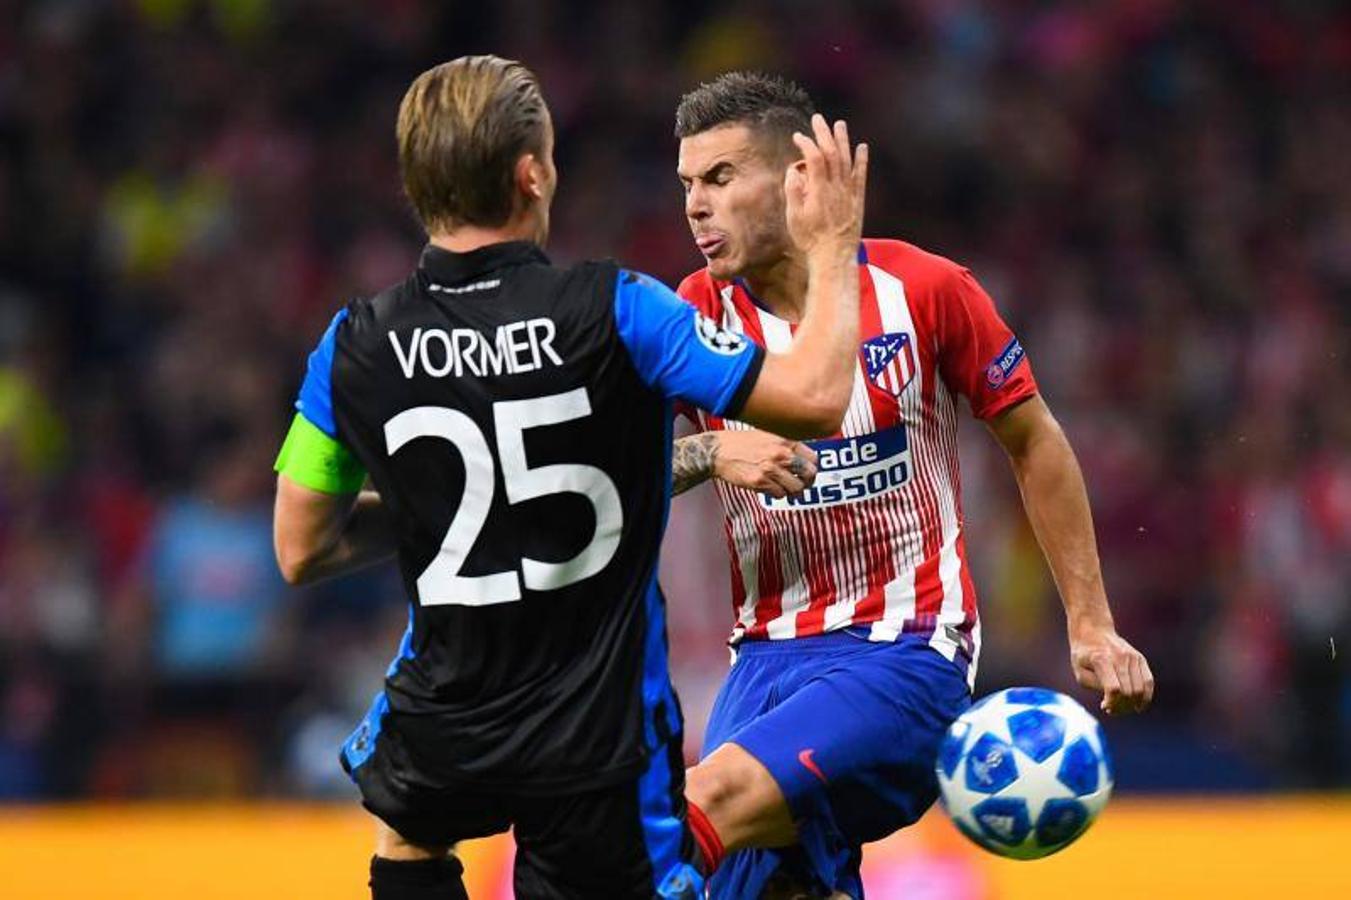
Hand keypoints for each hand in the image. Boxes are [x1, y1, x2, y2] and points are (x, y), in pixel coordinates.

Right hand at [712, 430, 817, 497]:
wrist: (717, 451)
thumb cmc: (739, 442)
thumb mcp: (767, 435)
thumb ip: (786, 445)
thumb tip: (802, 458)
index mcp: (784, 440)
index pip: (813, 458)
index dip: (811, 467)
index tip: (808, 472)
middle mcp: (780, 454)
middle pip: (809, 474)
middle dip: (807, 481)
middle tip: (802, 484)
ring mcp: (771, 469)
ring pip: (797, 488)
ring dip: (793, 491)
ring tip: (786, 488)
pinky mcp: (760, 482)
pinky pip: (780, 494)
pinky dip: (778, 494)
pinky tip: (772, 488)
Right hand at [785, 114, 867, 257]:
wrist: (834, 257)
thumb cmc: (810, 239)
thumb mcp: (794, 218)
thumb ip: (793, 192)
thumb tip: (793, 171)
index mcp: (818, 190)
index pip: (814, 158)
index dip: (806, 144)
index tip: (798, 137)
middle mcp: (835, 188)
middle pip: (831, 153)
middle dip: (824, 134)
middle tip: (818, 119)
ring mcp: (848, 193)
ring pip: (847, 160)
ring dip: (843, 141)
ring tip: (839, 124)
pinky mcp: (857, 200)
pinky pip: (861, 176)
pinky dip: (862, 160)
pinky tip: (862, 147)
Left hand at [1069, 622, 1154, 715]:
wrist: (1093, 631)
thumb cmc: (1083, 655)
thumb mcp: (1080, 671)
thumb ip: (1094, 686)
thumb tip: (1111, 700)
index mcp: (1102, 660)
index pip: (1114, 689)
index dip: (1111, 703)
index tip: (1104, 707)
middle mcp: (1120, 657)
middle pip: (1128, 692)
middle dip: (1121, 707)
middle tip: (1112, 710)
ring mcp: (1132, 657)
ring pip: (1140, 689)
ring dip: (1132, 704)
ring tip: (1121, 707)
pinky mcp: (1140, 658)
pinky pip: (1149, 682)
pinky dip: (1146, 697)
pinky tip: (1138, 706)